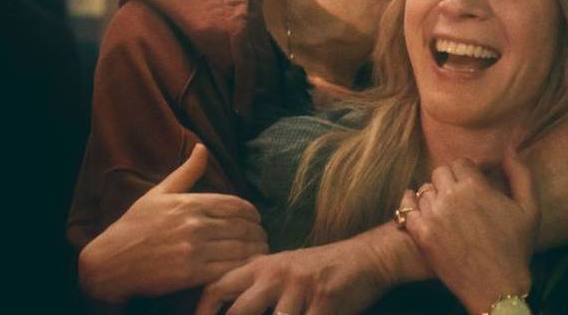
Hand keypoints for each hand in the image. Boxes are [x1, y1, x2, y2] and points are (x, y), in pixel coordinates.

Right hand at [78, 144, 268, 301]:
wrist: (110, 262)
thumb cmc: (135, 226)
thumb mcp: (159, 193)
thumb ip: (186, 172)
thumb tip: (203, 146)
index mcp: (189, 203)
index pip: (236, 205)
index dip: (252, 213)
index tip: (256, 220)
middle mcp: (193, 224)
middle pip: (242, 227)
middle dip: (258, 233)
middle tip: (263, 237)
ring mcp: (192, 249)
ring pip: (239, 248)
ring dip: (256, 251)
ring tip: (261, 252)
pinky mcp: (190, 274)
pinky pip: (228, 269)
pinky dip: (242, 268)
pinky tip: (246, 268)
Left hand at [194, 222, 423, 314]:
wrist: (366, 258)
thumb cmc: (319, 269)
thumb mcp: (282, 268)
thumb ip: (255, 285)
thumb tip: (224, 306)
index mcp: (261, 266)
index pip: (218, 287)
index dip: (202, 310)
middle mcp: (276, 275)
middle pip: (239, 312)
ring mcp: (300, 289)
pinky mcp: (325, 302)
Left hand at [402, 146, 537, 313]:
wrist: (496, 288)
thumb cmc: (515, 248)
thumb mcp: (530, 209)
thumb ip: (520, 173)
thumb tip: (509, 147)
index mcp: (476, 187)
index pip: (461, 163)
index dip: (469, 173)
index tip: (474, 185)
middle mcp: (451, 197)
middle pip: (441, 172)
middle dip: (451, 181)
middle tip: (461, 197)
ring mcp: (433, 216)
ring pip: (425, 189)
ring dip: (435, 195)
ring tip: (447, 209)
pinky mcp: (421, 234)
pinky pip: (407, 207)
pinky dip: (412, 205)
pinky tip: (423, 211)